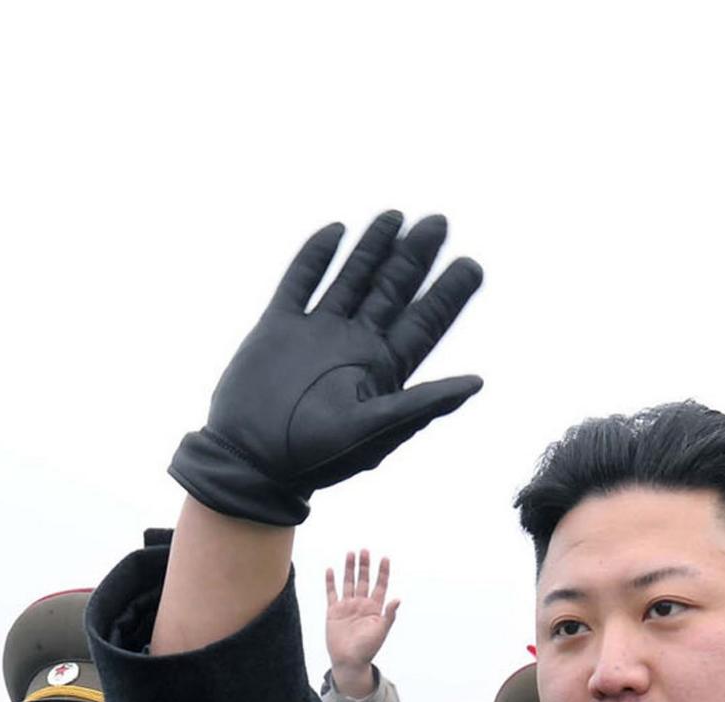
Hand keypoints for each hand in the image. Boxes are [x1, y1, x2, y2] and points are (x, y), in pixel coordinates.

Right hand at [169, 210, 483, 526]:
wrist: (248, 462)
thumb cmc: (314, 459)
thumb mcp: (372, 433)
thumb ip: (421, 405)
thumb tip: (477, 382)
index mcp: (381, 370)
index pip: (424, 322)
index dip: (449, 294)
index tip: (473, 265)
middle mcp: (353, 346)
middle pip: (392, 291)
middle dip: (415, 257)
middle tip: (439, 223)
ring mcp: (316, 333)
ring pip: (351, 279)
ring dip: (372, 249)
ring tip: (395, 215)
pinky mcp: (278, 327)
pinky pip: (301, 281)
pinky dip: (316, 256)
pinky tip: (336, 231)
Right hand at [324, 549, 399, 694]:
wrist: (349, 661)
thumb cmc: (367, 649)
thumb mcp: (381, 631)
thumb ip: (389, 615)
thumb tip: (398, 599)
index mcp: (374, 608)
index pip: (380, 585)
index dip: (383, 572)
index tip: (385, 558)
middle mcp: (361, 604)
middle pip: (363, 580)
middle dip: (365, 565)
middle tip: (365, 550)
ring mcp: (347, 607)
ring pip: (348, 582)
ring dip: (349, 569)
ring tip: (351, 553)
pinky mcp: (333, 611)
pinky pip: (331, 593)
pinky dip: (330, 581)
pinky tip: (330, 569)